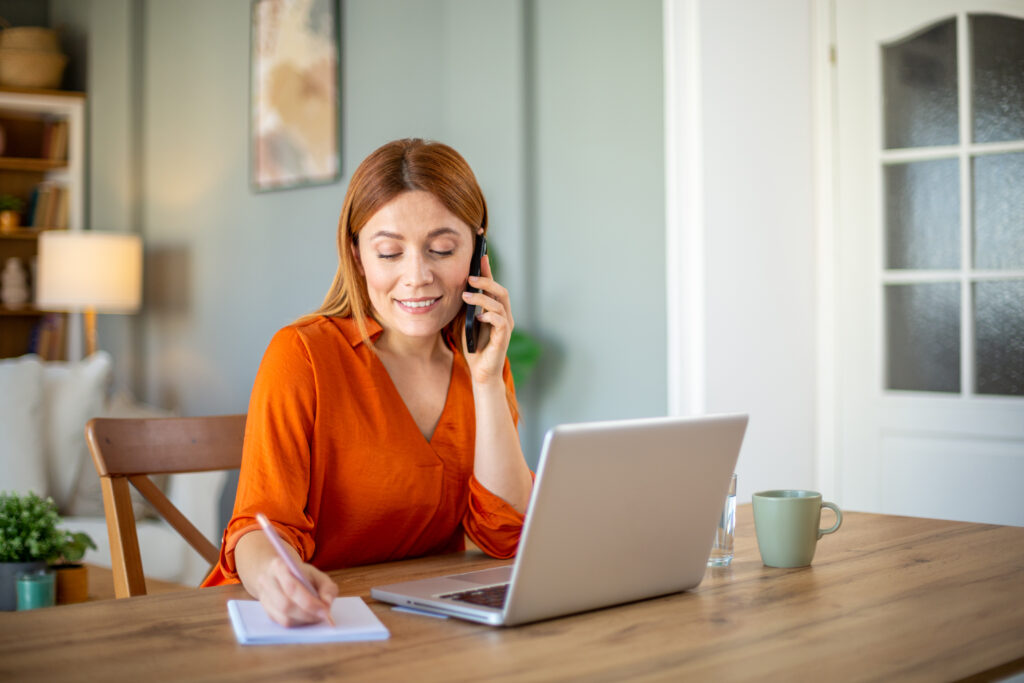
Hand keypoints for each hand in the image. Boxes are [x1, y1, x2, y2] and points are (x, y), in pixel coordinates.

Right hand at [255, 556, 338, 626]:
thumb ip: (327, 587)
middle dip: (308, 613)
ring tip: (317, 615)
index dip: (309, 602)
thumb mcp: (317, 574)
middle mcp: (266, 582)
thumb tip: (327, 603)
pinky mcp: (267, 612)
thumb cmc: (300, 575)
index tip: (325, 610)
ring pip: (284, 617)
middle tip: (324, 615)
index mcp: (278, 567)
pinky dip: (299, 623)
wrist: (278, 575)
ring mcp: (264, 599)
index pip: (292, 588)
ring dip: (304, 620)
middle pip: (286, 605)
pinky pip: (283, 623)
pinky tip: (307, 617)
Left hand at [461, 252, 513, 383]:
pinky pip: (500, 321)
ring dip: (482, 297)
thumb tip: (458, 289)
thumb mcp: (466, 321)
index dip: (487, 270)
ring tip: (466, 296)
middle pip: (501, 290)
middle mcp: (504, 315)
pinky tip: (478, 316)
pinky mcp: (504, 337)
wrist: (481, 372)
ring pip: (500, 303)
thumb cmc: (474, 346)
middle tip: (470, 277)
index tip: (480, 255)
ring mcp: (505, 326)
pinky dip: (489, 316)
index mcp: (496, 309)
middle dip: (486, 281)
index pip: (493, 285)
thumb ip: (466, 307)